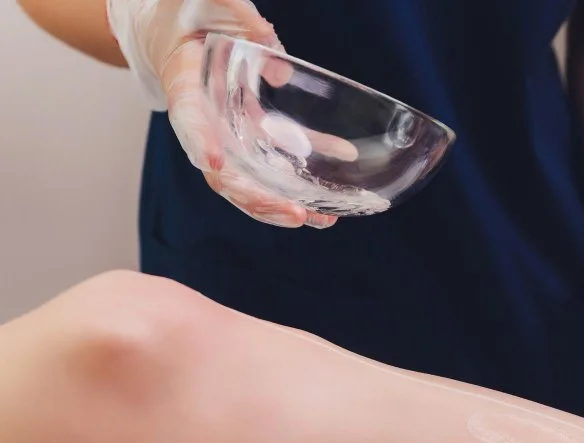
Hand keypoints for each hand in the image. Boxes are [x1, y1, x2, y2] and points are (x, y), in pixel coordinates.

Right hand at [107, 0, 337, 228]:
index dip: (200, 144)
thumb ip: (235, 14)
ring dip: (287, 203)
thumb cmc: (189, 13)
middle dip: (259, 199)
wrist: (182, 30)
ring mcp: (231, 135)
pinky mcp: (254, 135)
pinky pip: (279, 160)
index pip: (188, 122)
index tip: (215, 164)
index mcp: (185, 88)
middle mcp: (207, 124)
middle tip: (295, 215)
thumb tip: (279, 67)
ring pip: (254, 181)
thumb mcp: (208, 2)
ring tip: (324, 220)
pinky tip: (341, 166)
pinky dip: (308, 171)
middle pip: (226, 174)